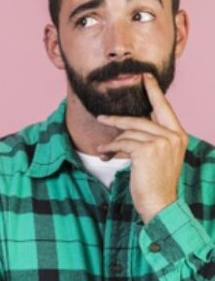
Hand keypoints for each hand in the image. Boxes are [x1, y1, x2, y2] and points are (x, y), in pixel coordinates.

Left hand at [95, 72, 188, 223]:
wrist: (159, 203)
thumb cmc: (155, 183)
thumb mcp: (157, 157)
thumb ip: (151, 139)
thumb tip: (129, 128)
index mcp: (179, 135)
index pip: (164, 108)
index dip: (154, 91)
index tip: (145, 77)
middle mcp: (173, 136)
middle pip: (140, 119)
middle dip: (117, 119)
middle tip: (101, 117)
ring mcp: (161, 142)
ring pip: (129, 132)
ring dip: (112, 142)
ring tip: (102, 150)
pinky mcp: (147, 150)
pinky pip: (123, 143)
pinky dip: (111, 149)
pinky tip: (105, 155)